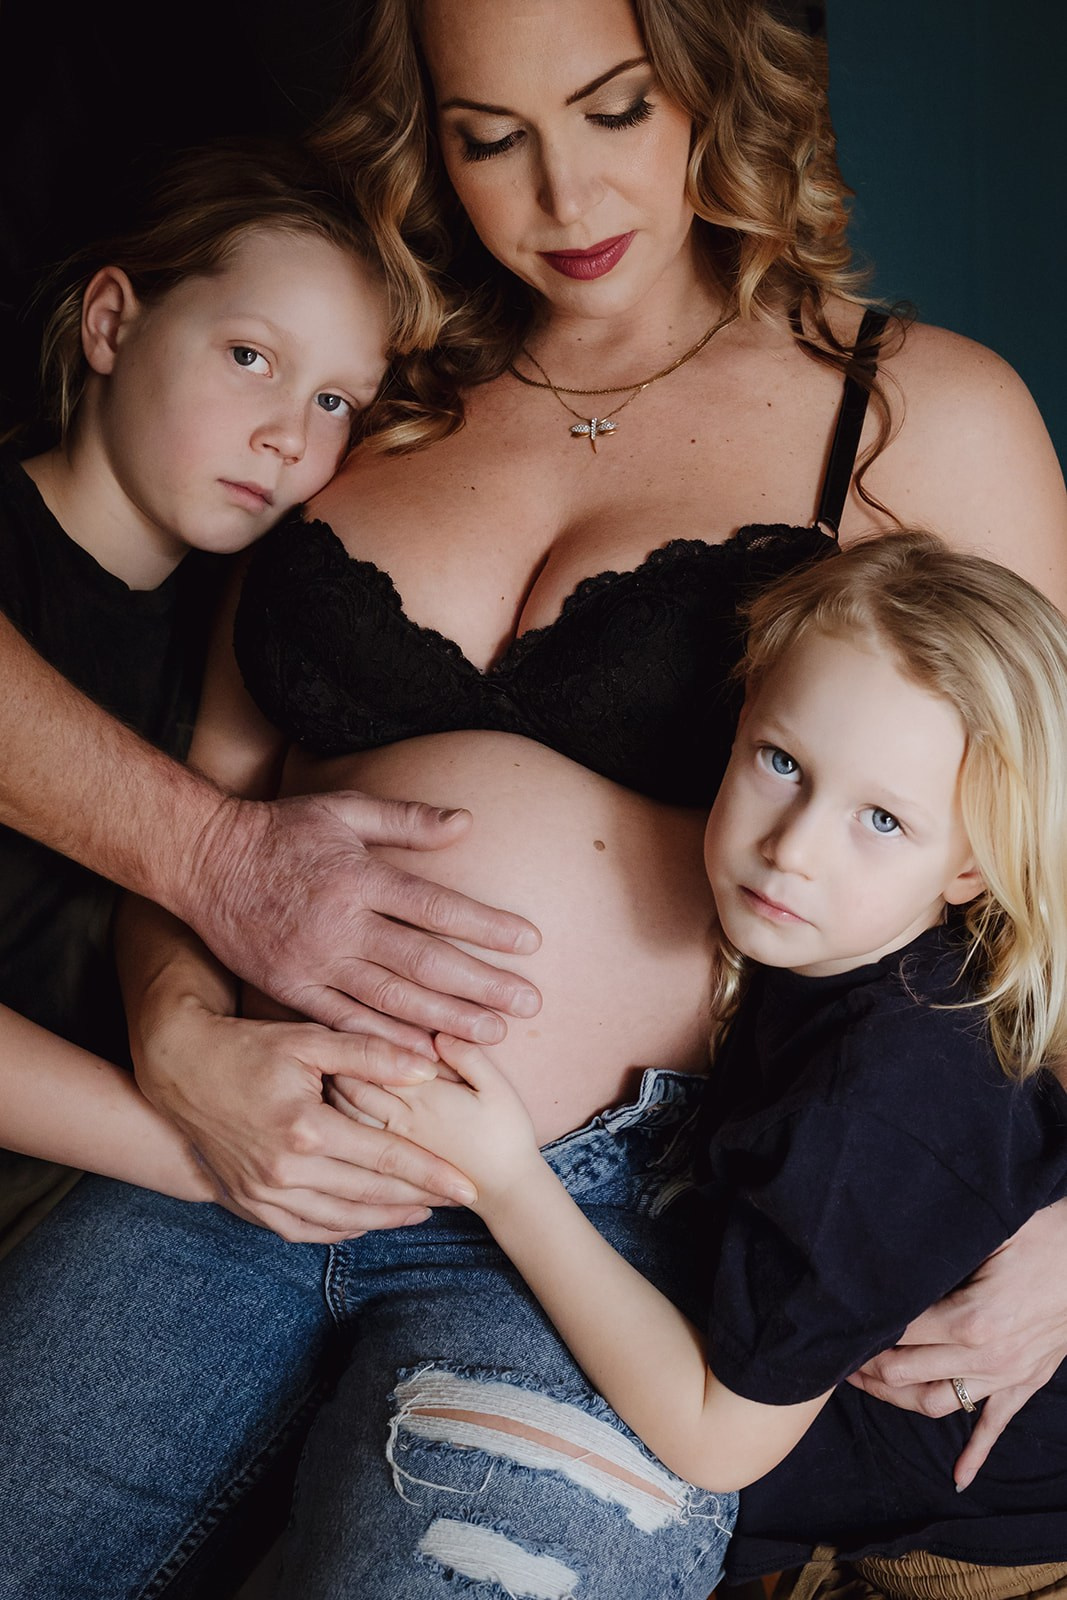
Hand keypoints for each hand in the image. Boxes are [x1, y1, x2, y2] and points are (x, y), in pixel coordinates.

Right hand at [133, 999, 479, 1241]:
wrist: (177, 1068)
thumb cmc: (246, 1046)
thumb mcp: (309, 1039)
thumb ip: (369, 1053)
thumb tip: (426, 1066)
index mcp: (306, 1129)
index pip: (386, 1157)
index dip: (432, 1174)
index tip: (469, 1187)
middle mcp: (284, 1170)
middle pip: (369, 1194)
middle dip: (418, 1200)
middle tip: (456, 1202)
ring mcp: (262, 1192)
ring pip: (338, 1219)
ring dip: (383, 1219)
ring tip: (419, 1212)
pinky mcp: (244, 1201)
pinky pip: (301, 1230)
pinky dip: (337, 1229)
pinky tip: (363, 1221)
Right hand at [185, 791, 541, 1047]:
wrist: (202, 861)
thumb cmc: (280, 830)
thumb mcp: (342, 810)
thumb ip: (405, 819)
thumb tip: (466, 822)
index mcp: (358, 877)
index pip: (437, 907)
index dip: (487, 927)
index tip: (530, 943)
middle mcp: (340, 923)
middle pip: (424, 961)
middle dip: (481, 985)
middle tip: (528, 1005)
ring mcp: (314, 961)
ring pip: (391, 998)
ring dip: (446, 1019)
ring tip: (493, 1035)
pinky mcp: (290, 988)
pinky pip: (345, 1021)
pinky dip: (385, 1040)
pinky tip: (425, 1055)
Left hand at [328, 1034, 541, 1208]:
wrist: (506, 1189)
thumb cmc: (506, 1133)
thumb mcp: (497, 1088)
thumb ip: (468, 1057)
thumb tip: (438, 1032)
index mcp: (425, 1095)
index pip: (376, 1060)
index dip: (357, 1040)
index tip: (348, 1021)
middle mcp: (402, 1117)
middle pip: (353, 1084)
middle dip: (337, 1062)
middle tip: (330, 1043)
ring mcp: (395, 1140)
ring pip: (349, 1111)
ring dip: (335, 1091)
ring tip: (330, 1070)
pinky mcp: (395, 1158)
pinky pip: (355, 1137)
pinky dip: (341, 1118)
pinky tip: (338, 1107)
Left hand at [848, 1201, 1066, 1487]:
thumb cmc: (1044, 1238)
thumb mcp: (989, 1234)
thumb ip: (941, 1249)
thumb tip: (897, 1246)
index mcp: (969, 1318)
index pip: (899, 1334)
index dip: (865, 1332)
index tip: (838, 1325)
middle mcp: (984, 1356)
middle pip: (907, 1373)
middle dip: (868, 1368)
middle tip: (838, 1357)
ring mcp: (1005, 1375)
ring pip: (937, 1404)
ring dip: (898, 1400)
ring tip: (868, 1387)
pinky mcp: (1024, 1383)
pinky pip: (994, 1426)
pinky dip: (975, 1454)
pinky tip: (959, 1478)